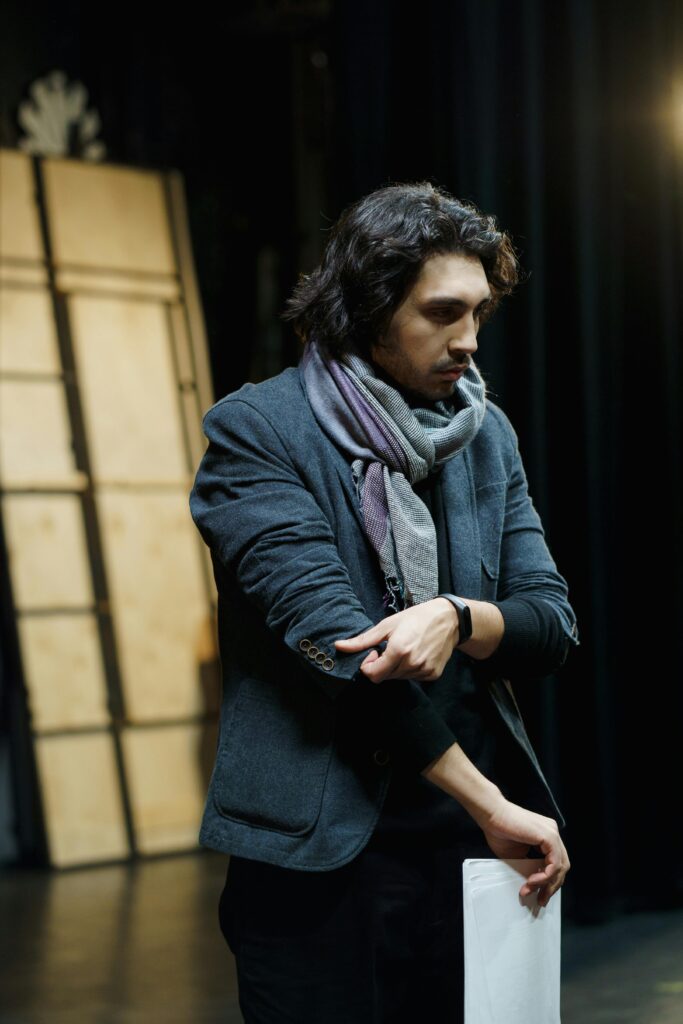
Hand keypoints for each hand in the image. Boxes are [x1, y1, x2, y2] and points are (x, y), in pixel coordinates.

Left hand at [333, 598, 458, 682]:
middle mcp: (412, 664)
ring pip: (398, 678)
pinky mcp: (432, 675)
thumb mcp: (387, 625)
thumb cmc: (416, 618)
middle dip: (381, 665)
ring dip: (395, 668)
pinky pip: (413, 678)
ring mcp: (424, 671)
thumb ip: (362, 640)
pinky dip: (409, 669)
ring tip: (404, 649)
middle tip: (389, 648)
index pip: (372, 675)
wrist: (449, 620)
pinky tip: (416, 654)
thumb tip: (338, 646)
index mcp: (399, 651)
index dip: (368, 664)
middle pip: (384, 677)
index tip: (375, 651)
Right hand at [473, 795, 570, 906]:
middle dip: (551, 886)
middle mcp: (553, 833)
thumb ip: (528, 867)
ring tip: (533, 892)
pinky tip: (532, 881)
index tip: (539, 894)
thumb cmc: (499, 831)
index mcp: (546, 836)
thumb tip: (534, 885)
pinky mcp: (549, 836)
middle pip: (562, 866)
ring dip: (547, 884)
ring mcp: (552, 833)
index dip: (549, 881)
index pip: (556, 863)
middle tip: (540, 900)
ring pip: (561, 867)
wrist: (492, 815)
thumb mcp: (517, 856)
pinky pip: (554, 863)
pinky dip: (545, 876)